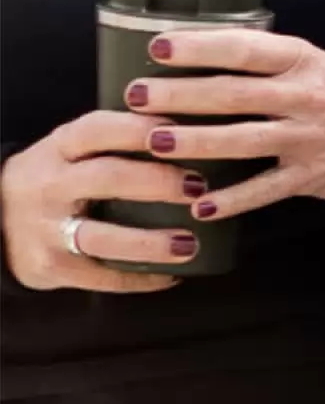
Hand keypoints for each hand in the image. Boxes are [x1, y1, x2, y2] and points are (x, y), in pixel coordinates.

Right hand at [2, 110, 201, 289]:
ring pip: (102, 237)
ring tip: (191, 244)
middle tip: (198, 187)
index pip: (99, 129)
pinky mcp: (51, 268)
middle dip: (158, 182)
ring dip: (151, 242)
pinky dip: (139, 279)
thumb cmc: (57, 176)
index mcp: (60, 147)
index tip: (183, 131)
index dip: (141, 129)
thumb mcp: (72, 148)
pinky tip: (172, 276)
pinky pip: (99, 277)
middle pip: (108, 178)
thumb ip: (117, 137)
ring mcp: (47, 229)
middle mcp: (51, 186)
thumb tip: (191, 125)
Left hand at [125, 29, 324, 219]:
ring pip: (246, 140)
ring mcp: (308, 138)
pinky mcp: (309, 175)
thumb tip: (182, 56)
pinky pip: (265, 190)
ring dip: (199, 142)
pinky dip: (233, 200)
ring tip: (155, 142)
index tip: (159, 47)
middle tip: (137, 95)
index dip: (202, 47)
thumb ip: (255, 59)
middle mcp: (305, 96)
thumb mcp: (303, 60)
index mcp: (300, 60)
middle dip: (183, 94)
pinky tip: (199, 207)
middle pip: (236, 95)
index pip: (246, 49)